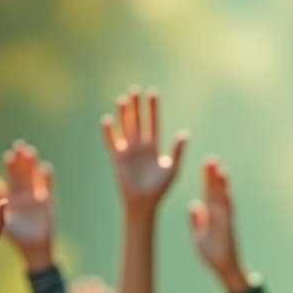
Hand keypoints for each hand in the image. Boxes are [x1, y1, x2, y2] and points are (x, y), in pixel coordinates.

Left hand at [2, 140, 53, 270]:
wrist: (35, 249)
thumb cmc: (17, 238)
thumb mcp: (3, 218)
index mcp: (11, 198)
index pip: (8, 179)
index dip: (7, 167)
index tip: (7, 155)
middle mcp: (23, 195)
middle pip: (21, 174)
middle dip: (20, 161)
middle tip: (18, 145)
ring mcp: (36, 198)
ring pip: (33, 178)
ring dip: (32, 165)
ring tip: (30, 151)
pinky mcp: (48, 203)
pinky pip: (48, 188)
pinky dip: (47, 179)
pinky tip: (45, 167)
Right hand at [102, 88, 187, 211]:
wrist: (144, 202)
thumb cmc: (160, 188)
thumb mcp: (173, 169)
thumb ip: (178, 151)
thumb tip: (185, 134)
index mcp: (154, 147)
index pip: (153, 123)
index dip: (153, 108)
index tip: (153, 93)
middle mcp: (140, 146)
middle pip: (138, 121)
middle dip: (137, 106)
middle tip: (136, 90)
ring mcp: (128, 151)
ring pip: (125, 127)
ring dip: (124, 114)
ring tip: (123, 99)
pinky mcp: (118, 158)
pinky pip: (112, 141)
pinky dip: (108, 131)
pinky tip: (107, 119)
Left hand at [188, 157, 246, 289]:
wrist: (224, 268)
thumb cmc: (212, 253)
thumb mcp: (199, 235)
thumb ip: (196, 220)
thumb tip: (194, 205)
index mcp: (211, 216)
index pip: (209, 193)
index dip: (207, 179)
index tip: (206, 164)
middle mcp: (219, 215)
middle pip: (216, 192)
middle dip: (213, 176)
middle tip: (211, 159)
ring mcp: (225, 221)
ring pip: (223, 199)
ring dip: (222, 185)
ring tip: (220, 169)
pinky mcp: (228, 228)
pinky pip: (227, 212)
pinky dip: (226, 201)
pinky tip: (225, 191)